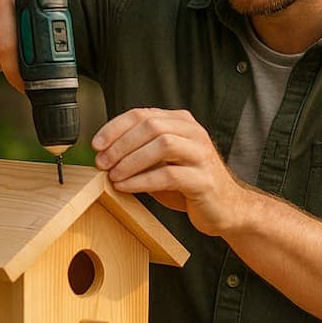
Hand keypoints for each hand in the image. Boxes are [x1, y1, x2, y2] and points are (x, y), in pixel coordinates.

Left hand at [92, 108, 250, 236]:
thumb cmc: (189, 184)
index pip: (142, 114)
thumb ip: (141, 151)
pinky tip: (126, 187)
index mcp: (182, 122)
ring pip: (162, 145)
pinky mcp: (204, 179)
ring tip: (113, 175)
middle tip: (102, 162)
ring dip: (131, 161)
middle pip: (151, 126)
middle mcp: (194, 133)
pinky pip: (168, 175)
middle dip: (121, 144)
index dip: (115, 127)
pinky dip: (142, 181)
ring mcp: (201, 155)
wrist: (225, 208)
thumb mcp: (162, 162)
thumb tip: (104, 153)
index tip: (96, 144)